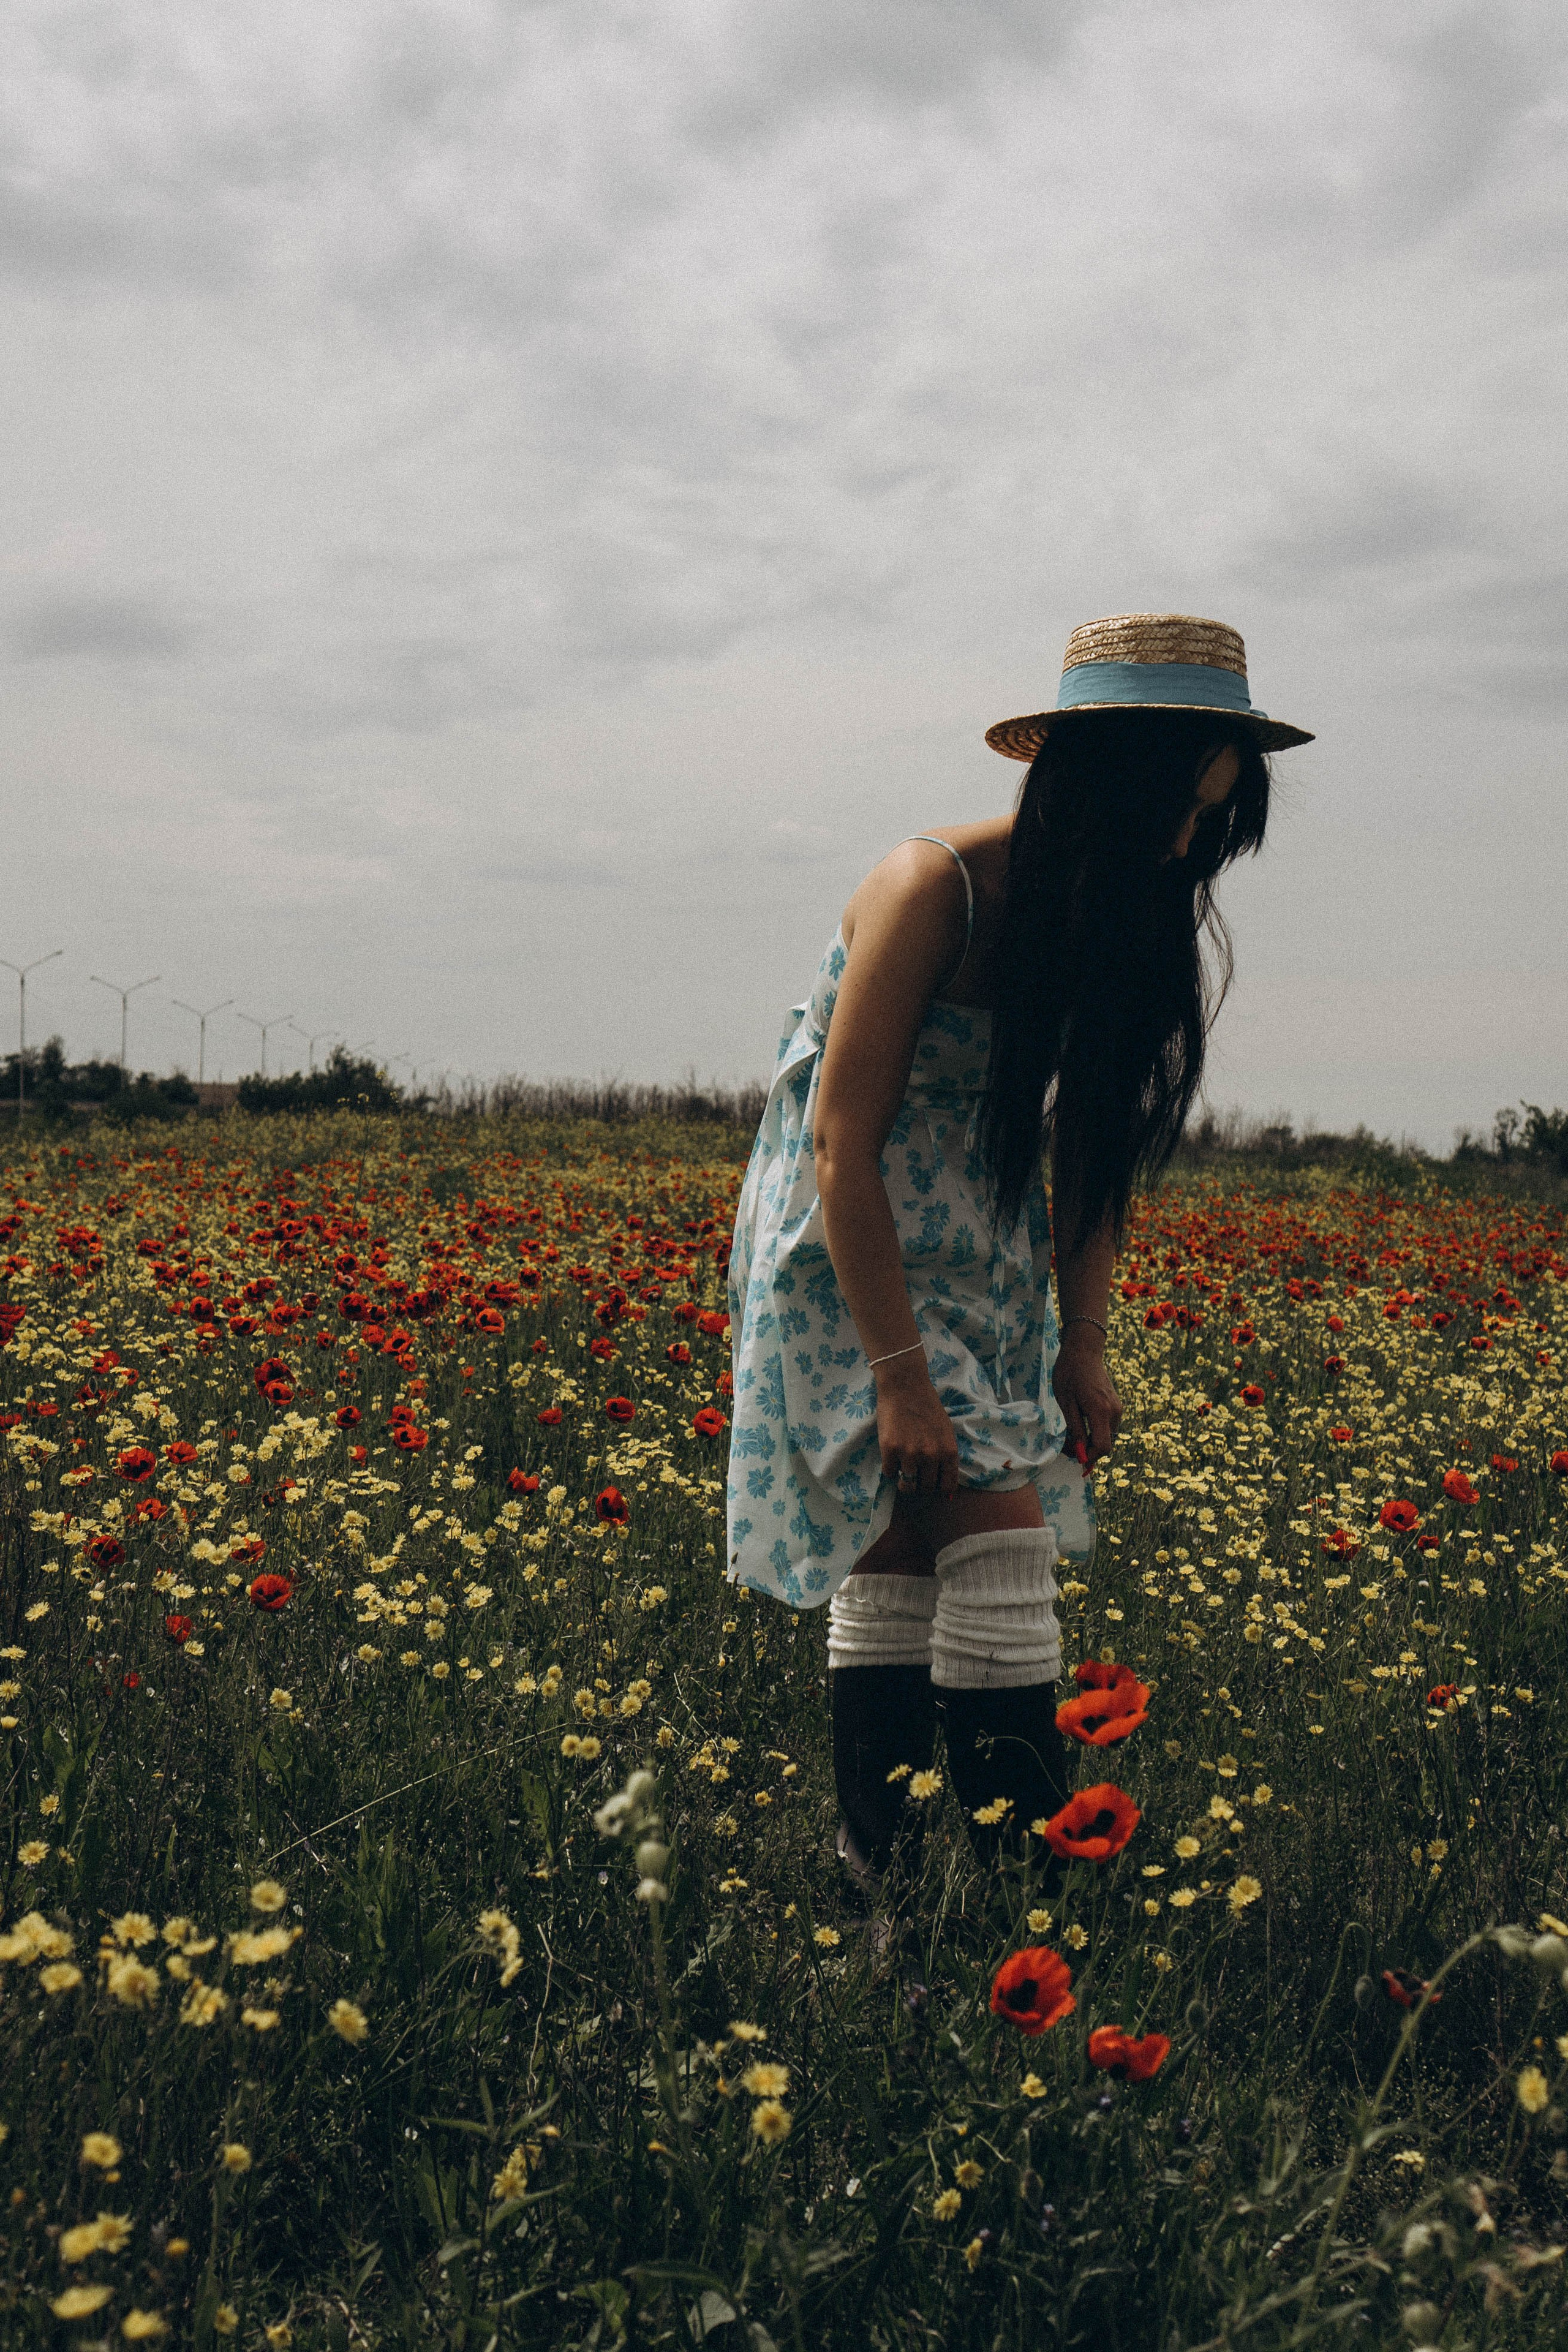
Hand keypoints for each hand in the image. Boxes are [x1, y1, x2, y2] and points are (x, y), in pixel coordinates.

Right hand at [875, 1355, 959, 1497]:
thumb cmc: (928, 1407)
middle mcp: (931, 1456)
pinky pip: (889, 1473)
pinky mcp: (890, 1450)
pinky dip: (890, 1468)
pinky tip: (892, 1456)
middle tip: (915, 1475)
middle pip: (926, 1488)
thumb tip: (948, 1491)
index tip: (932, 1484)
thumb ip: (946, 1458)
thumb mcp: (946, 1432)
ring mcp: (910, 1454)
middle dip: (920, 1485)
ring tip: (902, 1469)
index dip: (939, 1490)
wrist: (905, 1386)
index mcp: (948, 1452)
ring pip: (907, 1485)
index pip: (947, 1487)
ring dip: (904, 1481)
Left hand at [1053, 1325, 1121, 1466]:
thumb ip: (1075, 1429)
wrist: (1084, 1350)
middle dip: (1088, 1450)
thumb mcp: (1066, 1403)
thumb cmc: (1070, 1373)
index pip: (1103, 1447)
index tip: (1074, 1456)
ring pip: (1107, 1435)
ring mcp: (1118, 1408)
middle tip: (1068, 1445)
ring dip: (1091, 1440)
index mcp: (1101, 1411)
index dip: (1089, 1457)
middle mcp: (1115, 1411)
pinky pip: (1108, 1426)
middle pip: (1106, 1444)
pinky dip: (1096, 1430)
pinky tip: (1081, 1423)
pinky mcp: (1116, 1405)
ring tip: (1071, 1433)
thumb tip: (1080, 1452)